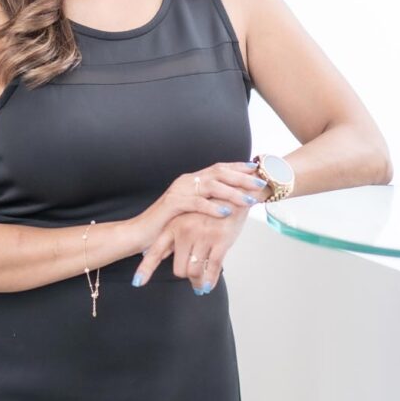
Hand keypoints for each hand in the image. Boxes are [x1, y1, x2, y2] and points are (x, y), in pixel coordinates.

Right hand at [133, 160, 266, 250]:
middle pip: (219, 172)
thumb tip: (232, 204)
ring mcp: (179, 191)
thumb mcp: (191, 211)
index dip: (239, 167)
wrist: (139, 232)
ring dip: (232, 192)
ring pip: (211, 186)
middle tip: (260, 183)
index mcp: (192, 180)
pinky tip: (226, 212)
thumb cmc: (167, 223)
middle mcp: (186, 180)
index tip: (257, 169)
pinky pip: (196, 203)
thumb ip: (207, 203)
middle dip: (242, 177)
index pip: (219, 168)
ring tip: (248, 200)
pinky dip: (212, 207)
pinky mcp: (172, 204)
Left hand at [135, 196, 255, 291]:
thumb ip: (171, 239)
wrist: (235, 193)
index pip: (155, 251)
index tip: (137, 282)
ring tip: (200, 285)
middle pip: (179, 268)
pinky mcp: (220, 240)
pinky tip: (209, 285)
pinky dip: (210, 281)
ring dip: (198, 282)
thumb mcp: (186, 220)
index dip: (146, 268)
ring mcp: (202, 236)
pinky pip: (212, 269)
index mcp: (174, 226)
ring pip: (194, 271)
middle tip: (192, 279)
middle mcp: (185, 231)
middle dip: (185, 276)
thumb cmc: (209, 209)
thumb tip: (155, 254)